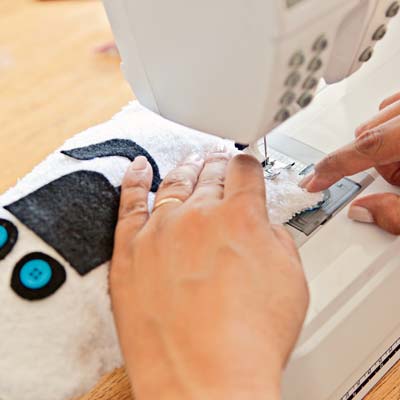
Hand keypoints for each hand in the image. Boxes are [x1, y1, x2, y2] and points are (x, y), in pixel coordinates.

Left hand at [110, 150, 308, 399]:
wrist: (205, 380)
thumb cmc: (248, 341)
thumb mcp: (292, 282)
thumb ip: (278, 241)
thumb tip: (265, 228)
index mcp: (241, 217)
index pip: (244, 171)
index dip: (247, 165)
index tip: (244, 166)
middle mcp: (199, 215)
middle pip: (209, 174)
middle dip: (217, 164)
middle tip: (218, 162)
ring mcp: (161, 230)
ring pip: (174, 183)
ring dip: (185, 169)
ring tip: (190, 162)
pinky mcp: (130, 250)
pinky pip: (129, 202)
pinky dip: (133, 180)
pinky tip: (138, 168)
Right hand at [300, 92, 399, 234]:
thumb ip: (397, 213)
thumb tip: (363, 211)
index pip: (358, 151)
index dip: (330, 169)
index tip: (311, 183)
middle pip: (366, 137)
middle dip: (373, 163)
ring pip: (378, 122)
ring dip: (384, 146)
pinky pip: (392, 109)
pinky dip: (392, 129)